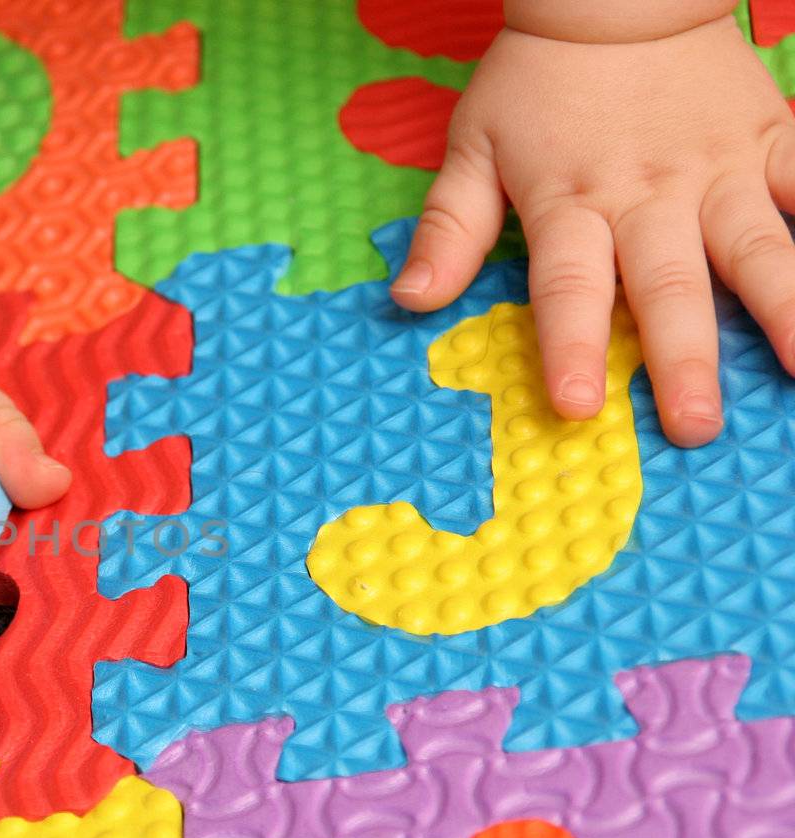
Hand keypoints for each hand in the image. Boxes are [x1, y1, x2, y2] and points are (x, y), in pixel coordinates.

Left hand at [390, 7, 794, 445]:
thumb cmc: (535, 82)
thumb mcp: (472, 150)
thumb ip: (448, 230)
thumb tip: (409, 301)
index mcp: (571, 202)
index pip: (569, 287)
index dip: (572, 347)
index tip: (578, 406)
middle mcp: (649, 195)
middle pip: (668, 286)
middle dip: (682, 360)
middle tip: (695, 427)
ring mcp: (717, 170)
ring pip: (758, 249)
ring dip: (783, 313)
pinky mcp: (766, 142)